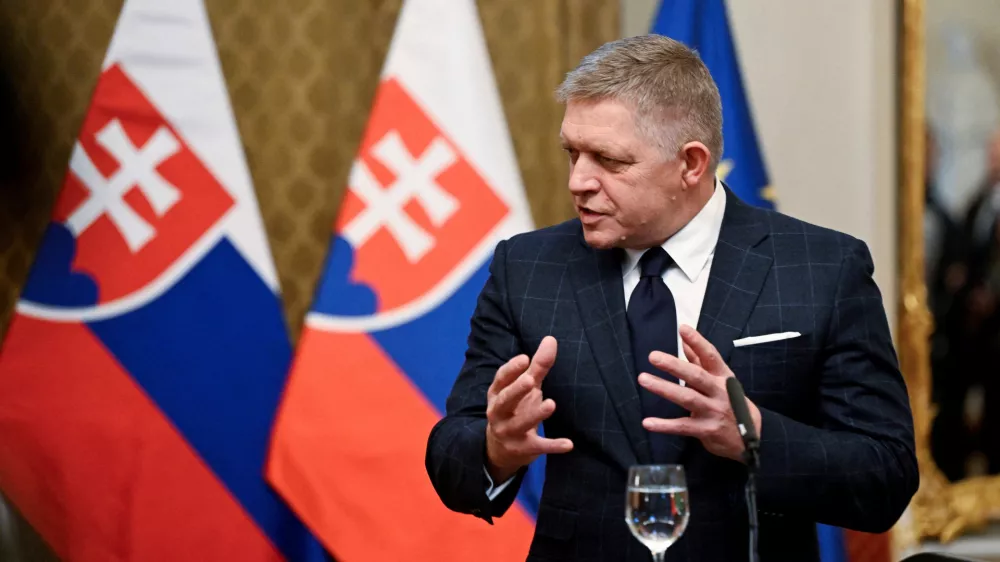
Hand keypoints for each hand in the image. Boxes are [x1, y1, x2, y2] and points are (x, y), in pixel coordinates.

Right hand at [485, 336, 573, 481]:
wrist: (501, 449)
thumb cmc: (516, 408)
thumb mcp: (524, 387)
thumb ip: (538, 365)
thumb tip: (551, 338)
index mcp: (497, 394)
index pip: (500, 380)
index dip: (511, 370)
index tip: (524, 358)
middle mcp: (498, 413)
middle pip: (505, 401)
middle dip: (516, 391)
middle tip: (530, 380)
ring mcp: (509, 432)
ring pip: (520, 424)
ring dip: (535, 415)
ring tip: (551, 404)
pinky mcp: (522, 449)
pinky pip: (538, 447)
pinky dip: (552, 446)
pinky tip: (569, 444)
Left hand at [638, 325, 761, 461]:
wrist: (752, 438)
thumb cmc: (732, 403)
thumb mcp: (721, 381)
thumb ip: (701, 362)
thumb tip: (685, 342)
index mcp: (723, 377)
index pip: (711, 356)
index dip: (698, 342)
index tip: (682, 328)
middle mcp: (720, 392)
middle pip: (696, 375)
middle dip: (674, 365)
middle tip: (653, 356)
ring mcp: (714, 411)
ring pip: (687, 398)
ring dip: (664, 388)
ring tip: (644, 379)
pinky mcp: (707, 430)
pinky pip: (682, 426)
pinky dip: (664, 425)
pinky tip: (647, 422)